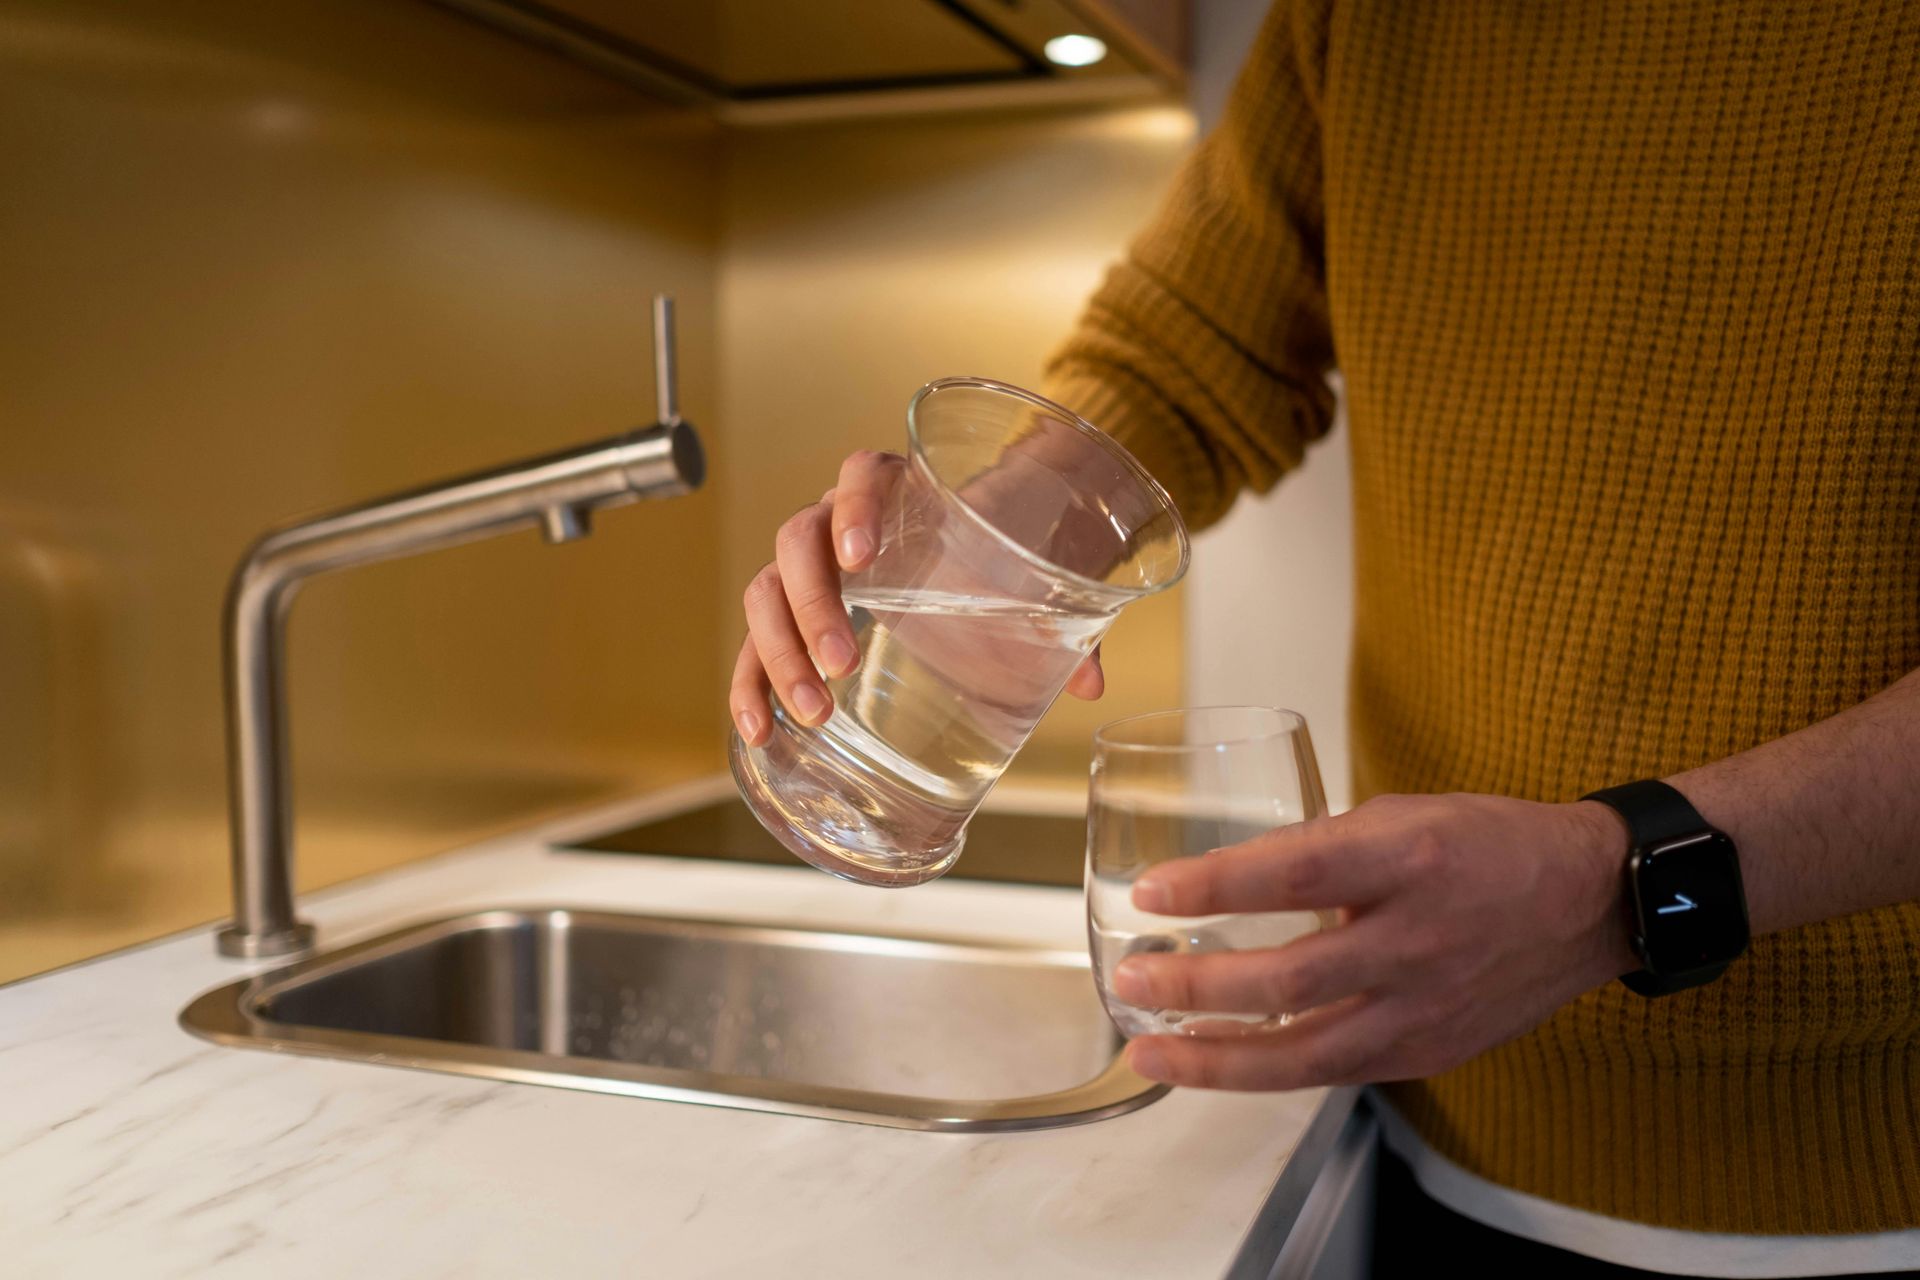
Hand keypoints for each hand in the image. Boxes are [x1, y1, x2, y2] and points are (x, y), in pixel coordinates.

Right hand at [730, 450, 1104, 744]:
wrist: (978, 562)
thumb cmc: (996, 560)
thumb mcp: (1027, 581)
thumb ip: (1062, 622)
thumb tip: (1088, 682)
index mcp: (896, 490)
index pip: (861, 475)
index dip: (855, 508)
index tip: (861, 559)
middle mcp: (838, 521)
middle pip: (798, 541)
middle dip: (813, 605)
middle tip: (843, 663)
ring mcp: (809, 570)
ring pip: (766, 593)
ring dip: (780, 652)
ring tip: (815, 708)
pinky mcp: (795, 621)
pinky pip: (754, 645)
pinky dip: (748, 685)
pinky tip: (756, 729)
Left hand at [1114, 793, 1637, 1090]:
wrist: (1590, 901)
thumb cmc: (1488, 845)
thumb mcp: (1404, 815)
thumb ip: (1321, 848)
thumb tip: (1231, 879)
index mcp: (1409, 860)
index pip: (1295, 875)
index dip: (1216, 886)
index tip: (1152, 891)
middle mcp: (1417, 940)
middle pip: (1289, 978)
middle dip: (1197, 985)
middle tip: (1131, 977)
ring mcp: (1425, 1007)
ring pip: (1305, 1051)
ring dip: (1216, 1055)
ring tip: (1149, 1048)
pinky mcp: (1428, 1052)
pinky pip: (1333, 1070)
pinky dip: (1268, 1069)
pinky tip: (1217, 1061)